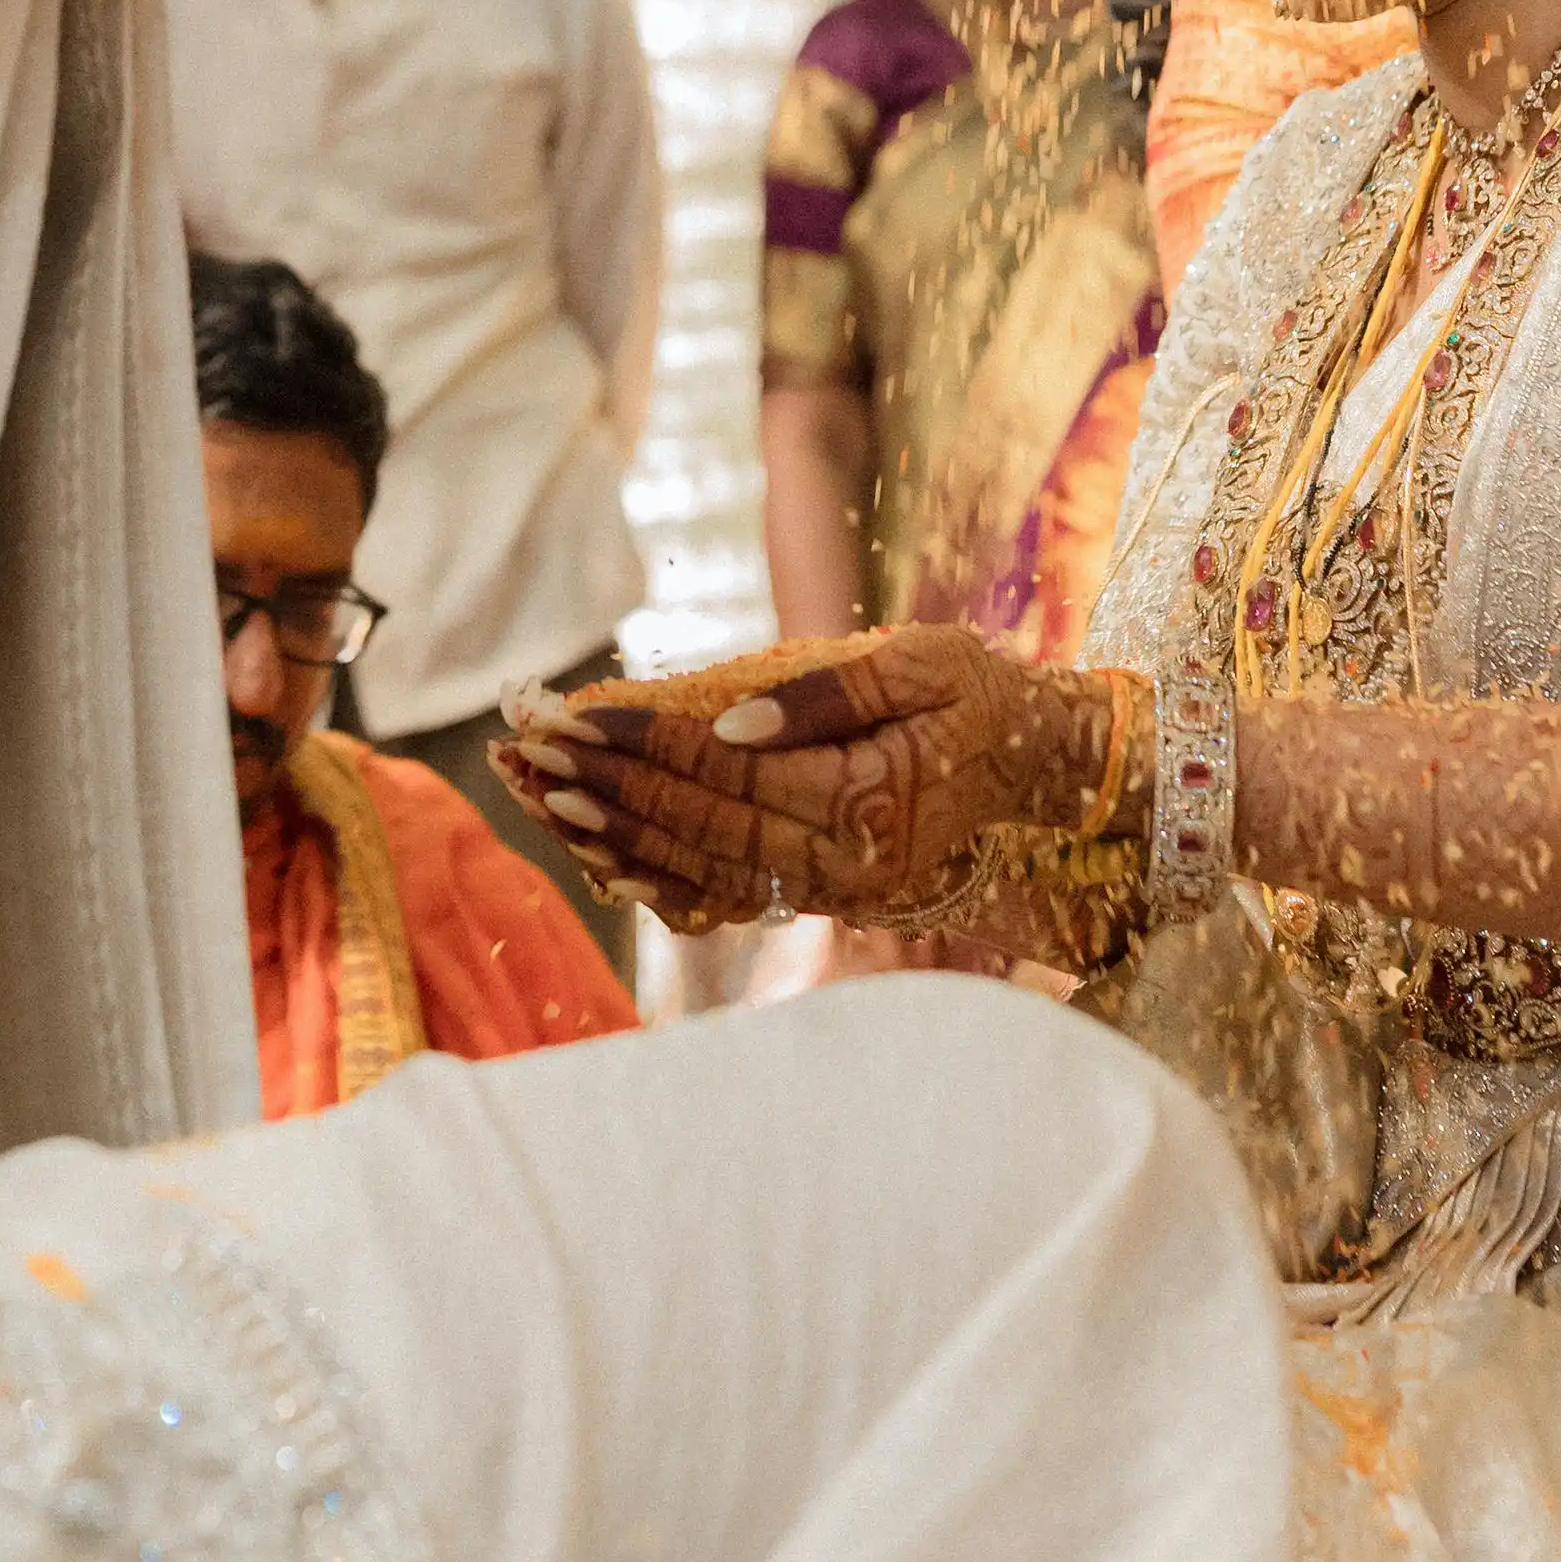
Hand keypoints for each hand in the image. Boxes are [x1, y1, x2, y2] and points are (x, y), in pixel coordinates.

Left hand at [495, 628, 1100, 930]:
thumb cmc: (980, 697)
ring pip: (696, 872)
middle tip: (526, 750)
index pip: (728, 775)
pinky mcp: (817, 897)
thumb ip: (828, 691)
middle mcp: (844, 868)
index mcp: (869, 805)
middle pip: (698, 829)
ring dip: (608, 834)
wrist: (1034, 765)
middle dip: (605, 789)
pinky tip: (589, 845)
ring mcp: (830, 894)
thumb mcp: (923, 664)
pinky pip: (719, 895)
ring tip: (532, 792)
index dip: (642, 746)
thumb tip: (727, 719)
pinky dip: (648, 873)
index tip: (568, 715)